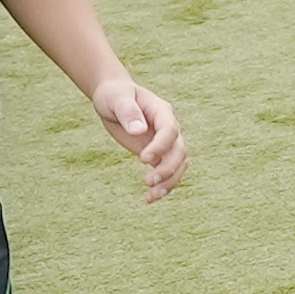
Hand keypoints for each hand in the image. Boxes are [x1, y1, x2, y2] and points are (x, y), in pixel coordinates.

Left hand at [90, 71, 186, 198]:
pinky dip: (162, 185)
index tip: (143, 159)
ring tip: (150, 197)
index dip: (161, 146)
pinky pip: (167, 172)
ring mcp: (165, 142)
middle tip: (148, 182)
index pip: (170, 131)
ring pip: (178, 165)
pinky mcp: (158, 154)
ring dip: (169, 182)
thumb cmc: (115, 95)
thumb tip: (138, 131)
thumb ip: (128, 112)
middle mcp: (169, 128)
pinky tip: (148, 198)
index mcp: (162, 112)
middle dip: (168, 169)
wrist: (114, 98)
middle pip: (180, 151)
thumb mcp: (117, 98)